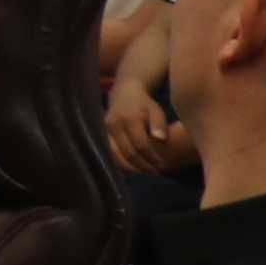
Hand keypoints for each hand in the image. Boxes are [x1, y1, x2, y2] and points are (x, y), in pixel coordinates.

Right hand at [106, 51, 191, 174]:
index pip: (140, 145)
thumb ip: (159, 125)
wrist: (124, 93)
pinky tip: (133, 167)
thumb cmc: (144, 103)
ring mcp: (106, 129)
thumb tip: (161, 140)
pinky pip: (111, 152)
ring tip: (145, 172)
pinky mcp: (103, 133)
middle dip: (143, 165)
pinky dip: (121, 162)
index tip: (162, 165)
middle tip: (156, 172)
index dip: (152, 158)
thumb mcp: (156, 110)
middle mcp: (115, 125)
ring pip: (117, 155)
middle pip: (128, 152)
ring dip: (132, 167)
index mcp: (129, 119)